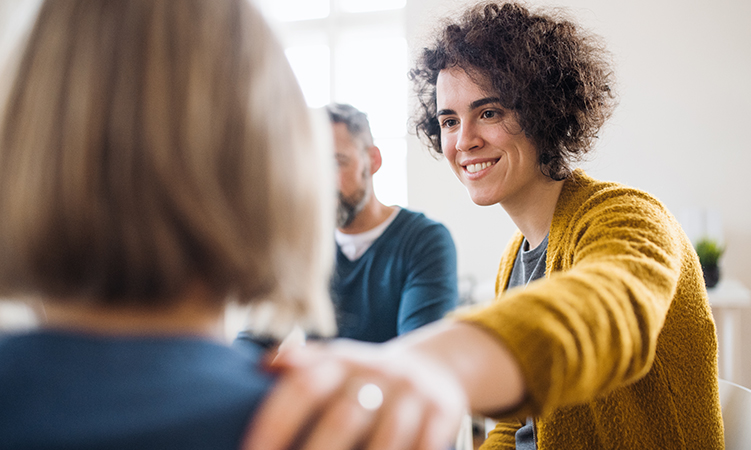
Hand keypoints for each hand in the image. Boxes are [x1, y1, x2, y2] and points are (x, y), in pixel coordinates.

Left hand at [242, 338, 467, 449]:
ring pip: (386, 442)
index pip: (302, 387)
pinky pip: (424, 449)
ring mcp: (412, 393)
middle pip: (343, 417)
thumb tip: (261, 366)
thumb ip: (301, 364)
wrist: (433, 368)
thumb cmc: (366, 377)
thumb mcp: (336, 362)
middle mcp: (377, 371)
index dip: (275, 423)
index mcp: (341, 360)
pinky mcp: (443, 412)